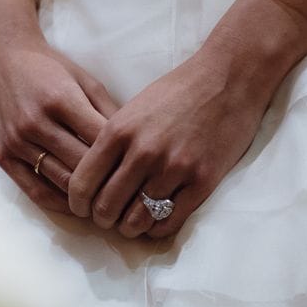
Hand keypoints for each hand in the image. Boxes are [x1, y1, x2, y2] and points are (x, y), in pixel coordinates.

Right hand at [0, 0, 118, 214]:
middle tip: (131, 197)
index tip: (140, 173)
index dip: (123, 159)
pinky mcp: (3, 156)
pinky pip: (35, 191)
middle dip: (108, 183)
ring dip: (86, 198)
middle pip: (82, 166)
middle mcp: (36, 123)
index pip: (100, 141)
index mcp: (61, 99)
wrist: (0, 59)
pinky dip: (59, 204)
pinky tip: (78, 208)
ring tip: (109, 206)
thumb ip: (110, 112)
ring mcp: (16, 142)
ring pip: (60, 182)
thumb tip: (136, 146)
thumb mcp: (85, 80)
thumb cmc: (50, 68)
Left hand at [66, 55, 265, 238]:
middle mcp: (143, 153)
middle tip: (107, 218)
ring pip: (136, 220)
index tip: (82, 208)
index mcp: (119, 131)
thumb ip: (113, 142)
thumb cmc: (179, 91)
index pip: (82, 184)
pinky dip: (157, 229)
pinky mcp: (201, 182)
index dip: (77, 203)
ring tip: (130, 223)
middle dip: (102, 219)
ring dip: (129, 228)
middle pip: (106, 207)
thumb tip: (94, 179)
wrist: (229, 77)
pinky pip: (169, 222)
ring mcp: (174, 169)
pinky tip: (155, 222)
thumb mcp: (134, 108)